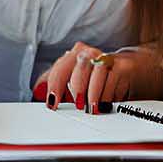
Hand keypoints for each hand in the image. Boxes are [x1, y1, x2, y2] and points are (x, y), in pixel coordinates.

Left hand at [36, 42, 162, 113]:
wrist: (125, 66)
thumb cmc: (95, 75)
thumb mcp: (73, 76)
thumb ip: (56, 81)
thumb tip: (38, 89)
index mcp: (75, 54)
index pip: (61, 67)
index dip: (55, 86)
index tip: (53, 103)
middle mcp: (90, 53)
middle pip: (81, 64)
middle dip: (78, 86)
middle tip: (77, 104)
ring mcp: (107, 58)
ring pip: (100, 71)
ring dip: (95, 92)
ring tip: (92, 108)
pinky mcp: (123, 66)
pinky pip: (114, 80)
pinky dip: (108, 95)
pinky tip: (105, 104)